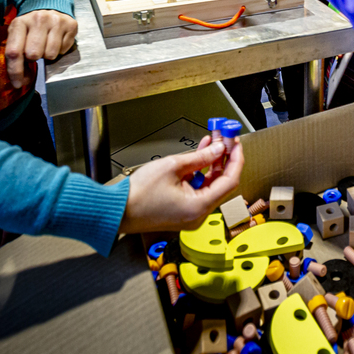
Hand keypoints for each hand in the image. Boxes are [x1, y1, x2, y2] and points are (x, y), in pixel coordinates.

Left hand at [5, 10, 77, 88]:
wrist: (49, 5)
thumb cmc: (31, 27)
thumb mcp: (18, 35)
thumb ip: (17, 55)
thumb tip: (23, 81)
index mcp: (20, 23)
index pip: (14, 52)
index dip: (15, 71)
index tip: (18, 83)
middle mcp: (38, 19)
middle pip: (34, 54)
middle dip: (33, 59)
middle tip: (34, 53)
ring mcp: (56, 21)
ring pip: (51, 54)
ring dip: (47, 55)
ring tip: (46, 46)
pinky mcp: (71, 25)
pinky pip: (64, 50)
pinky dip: (59, 50)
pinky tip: (56, 41)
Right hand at [119, 140, 243, 233]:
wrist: (117, 210)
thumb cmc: (138, 194)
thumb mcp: (173, 166)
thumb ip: (200, 157)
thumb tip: (217, 149)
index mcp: (199, 207)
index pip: (230, 181)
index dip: (235, 159)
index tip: (235, 143)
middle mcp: (198, 215)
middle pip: (221, 183)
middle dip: (224, 158)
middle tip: (225, 138)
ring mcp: (191, 214)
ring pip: (210, 185)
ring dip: (212, 163)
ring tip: (213, 141)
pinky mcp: (183, 211)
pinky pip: (199, 190)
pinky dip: (201, 173)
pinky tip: (201, 155)